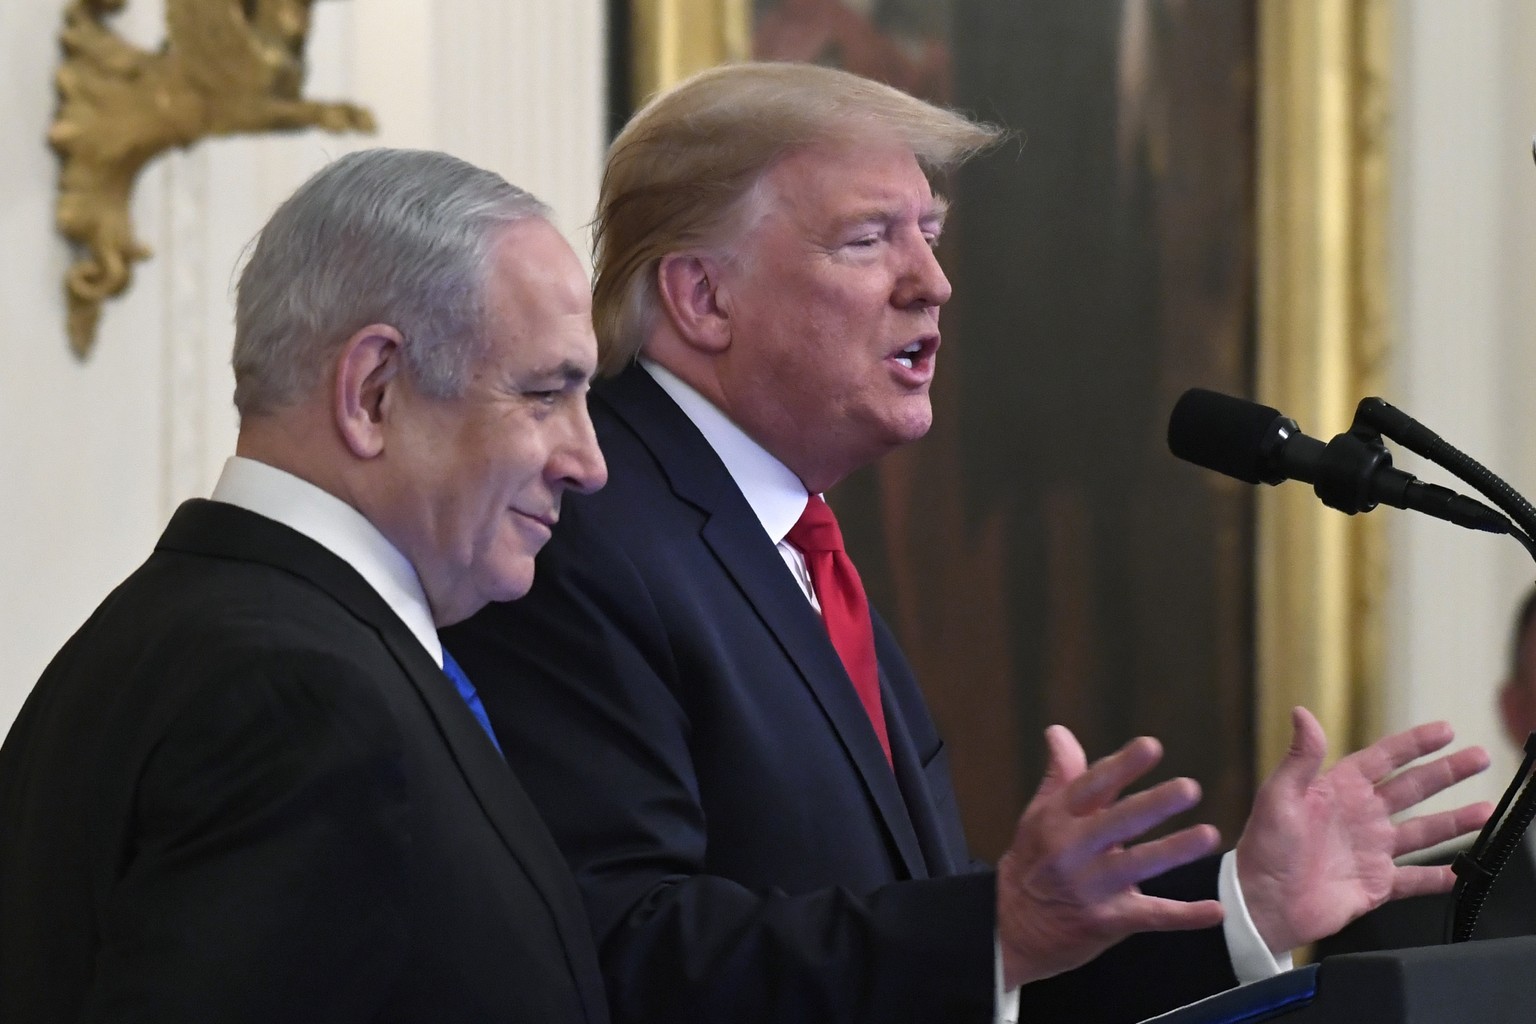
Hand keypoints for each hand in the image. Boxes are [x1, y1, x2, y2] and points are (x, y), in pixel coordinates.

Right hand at [997, 725, 1223, 989]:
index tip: (1151, 747)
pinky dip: (1184, 916)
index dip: (1121, 766)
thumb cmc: (1034, 861)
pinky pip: (1150, 917)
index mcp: (1057, 818)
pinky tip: (1215, 910)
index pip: (1092, 786)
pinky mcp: (1106, 921)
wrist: (1012, 927)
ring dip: (1173, 851)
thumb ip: (1061, 774)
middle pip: (1117, 823)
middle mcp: (1071, 850)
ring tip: (1208, 834)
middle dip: (1153, 805)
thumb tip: (1059, 731)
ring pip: (1137, 866)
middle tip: (1189, 788)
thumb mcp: (1039, 816)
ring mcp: (1089, 888)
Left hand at [1235, 707, 1491, 953]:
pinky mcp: (1376, 885)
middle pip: (1414, 789)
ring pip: (1423, 832)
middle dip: (1447, 773)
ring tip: (1486, 810)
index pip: (1384, 758)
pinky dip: (1438, 879)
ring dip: (1455, 822)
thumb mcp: (1279, 796)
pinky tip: (1460, 873)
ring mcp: (1370, 851)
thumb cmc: (1262, 848)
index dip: (1414, 744)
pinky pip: (1414, 880)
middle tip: (1480, 757)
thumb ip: (1300, 757)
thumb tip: (1301, 712)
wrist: (1262, 905)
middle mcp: (1359, 817)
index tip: (1445, 731)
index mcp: (1338, 790)